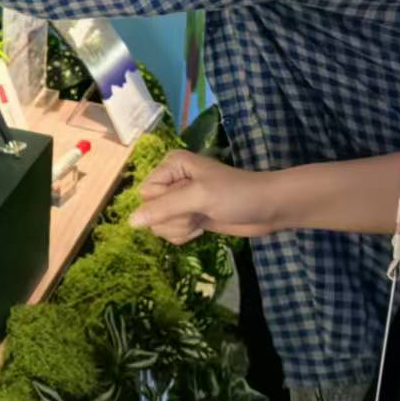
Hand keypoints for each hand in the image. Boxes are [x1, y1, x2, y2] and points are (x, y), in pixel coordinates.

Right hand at [130, 151, 281, 244]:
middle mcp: (172, 180)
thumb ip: (164, 208)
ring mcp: (180, 200)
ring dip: (181, 228)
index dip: (163, 205)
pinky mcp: (189, 216)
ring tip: (203, 219)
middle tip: (198, 212)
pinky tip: (203, 228)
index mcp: (171, 165)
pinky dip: (185, 234)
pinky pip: (171, 232)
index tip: (188, 204)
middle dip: (174, 219)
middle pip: (150, 210)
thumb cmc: (237, 195)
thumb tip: (130, 222)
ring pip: (159, 224)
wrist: (269, 209)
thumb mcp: (199, 197)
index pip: (146, 193)